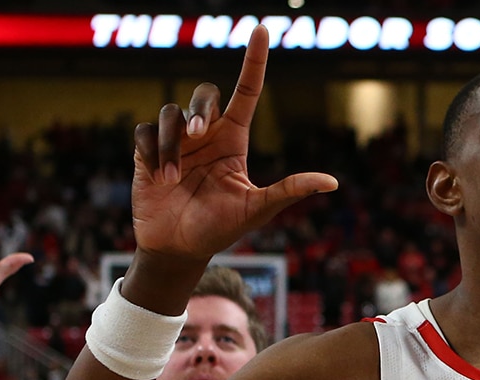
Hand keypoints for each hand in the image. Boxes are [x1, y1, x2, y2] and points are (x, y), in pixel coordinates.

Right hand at [131, 24, 337, 261]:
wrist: (180, 249)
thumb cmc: (220, 229)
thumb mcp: (257, 208)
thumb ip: (289, 191)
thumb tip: (333, 182)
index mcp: (233, 140)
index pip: (246, 91)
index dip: (254, 60)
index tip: (262, 29)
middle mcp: (205, 136)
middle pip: (204, 95)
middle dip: (200, 109)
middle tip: (200, 134)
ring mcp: (175, 143)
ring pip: (170, 114)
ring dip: (172, 144)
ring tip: (174, 177)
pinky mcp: (147, 152)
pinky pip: (146, 132)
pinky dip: (152, 150)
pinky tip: (159, 176)